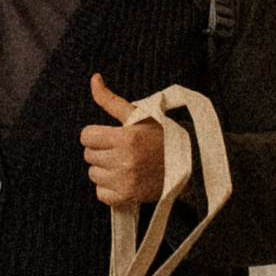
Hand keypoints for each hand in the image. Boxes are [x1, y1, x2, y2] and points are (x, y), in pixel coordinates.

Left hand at [80, 74, 165, 205]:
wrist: (188, 165)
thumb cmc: (161, 136)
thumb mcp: (139, 115)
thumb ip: (111, 100)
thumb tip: (94, 78)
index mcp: (127, 138)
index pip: (86, 136)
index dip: (97, 134)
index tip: (111, 136)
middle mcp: (124, 160)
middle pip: (88, 155)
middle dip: (102, 150)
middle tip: (122, 150)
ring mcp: (126, 181)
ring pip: (93, 174)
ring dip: (104, 169)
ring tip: (125, 164)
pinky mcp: (128, 197)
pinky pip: (101, 193)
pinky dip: (109, 188)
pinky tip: (124, 179)